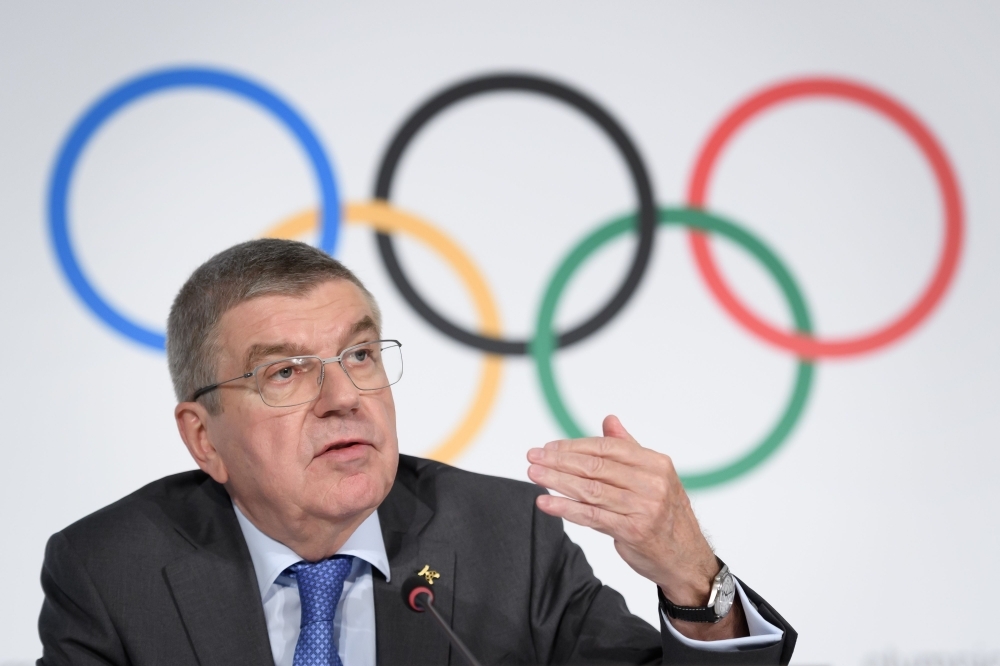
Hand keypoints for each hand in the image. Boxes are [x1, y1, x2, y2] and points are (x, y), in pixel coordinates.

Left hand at [526, 415, 747, 639]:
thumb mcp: (655, 477)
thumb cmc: (666, 515)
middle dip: (559, 460)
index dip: (574, 446)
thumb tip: (609, 420)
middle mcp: (652, 483)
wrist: (687, 559)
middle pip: (595, 467)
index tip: (549, 447)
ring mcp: (643, 507)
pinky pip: (591, 516)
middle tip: (533, 456)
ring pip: (590, 490)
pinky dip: (565, 508)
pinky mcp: (632, 531)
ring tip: (534, 474)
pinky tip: (546, 502)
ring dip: (557, 481)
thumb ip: (629, 448)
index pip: (607, 448)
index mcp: (656, 463)